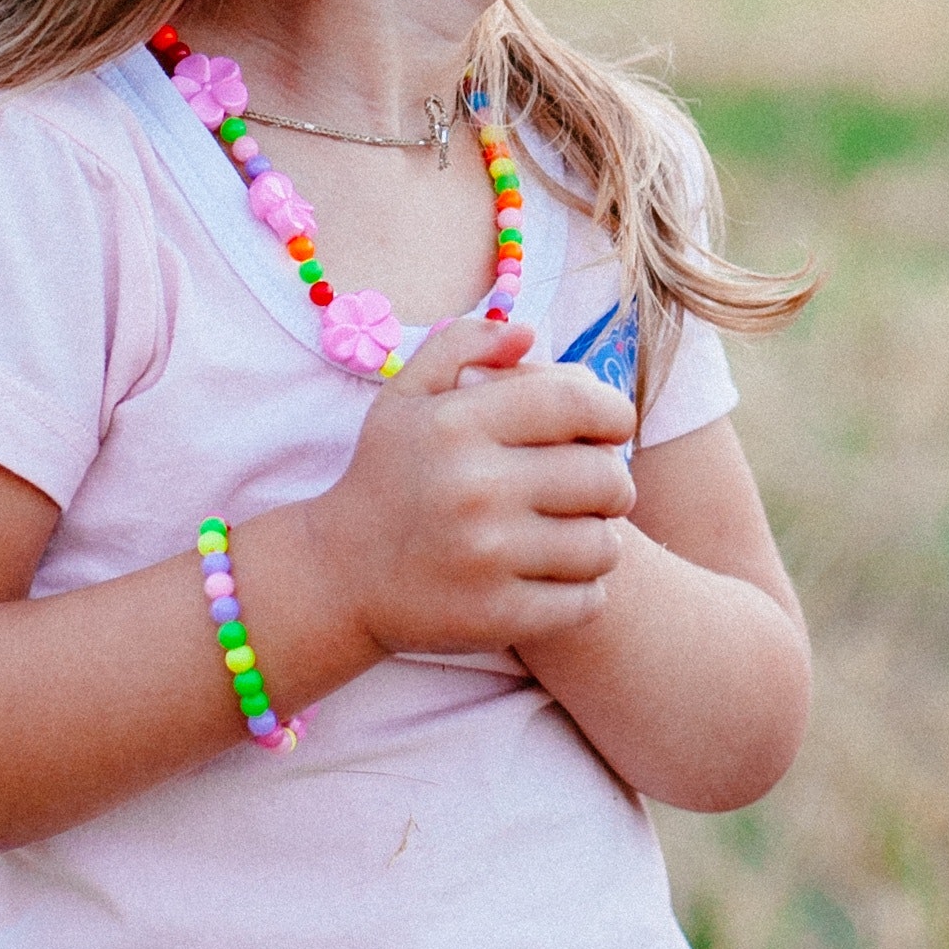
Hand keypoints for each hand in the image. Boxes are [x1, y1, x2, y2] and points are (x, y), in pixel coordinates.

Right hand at [304, 317, 636, 658]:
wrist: (334, 576)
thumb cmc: (386, 476)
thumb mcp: (406, 395)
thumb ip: (463, 344)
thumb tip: (527, 333)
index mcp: (459, 423)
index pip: (578, 403)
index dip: (614, 413)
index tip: (613, 428)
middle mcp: (474, 488)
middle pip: (604, 477)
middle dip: (612, 482)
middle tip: (594, 488)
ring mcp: (486, 558)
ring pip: (603, 544)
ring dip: (599, 538)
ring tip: (573, 533)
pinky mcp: (496, 616)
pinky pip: (586, 600)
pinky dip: (583, 590)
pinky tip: (557, 576)